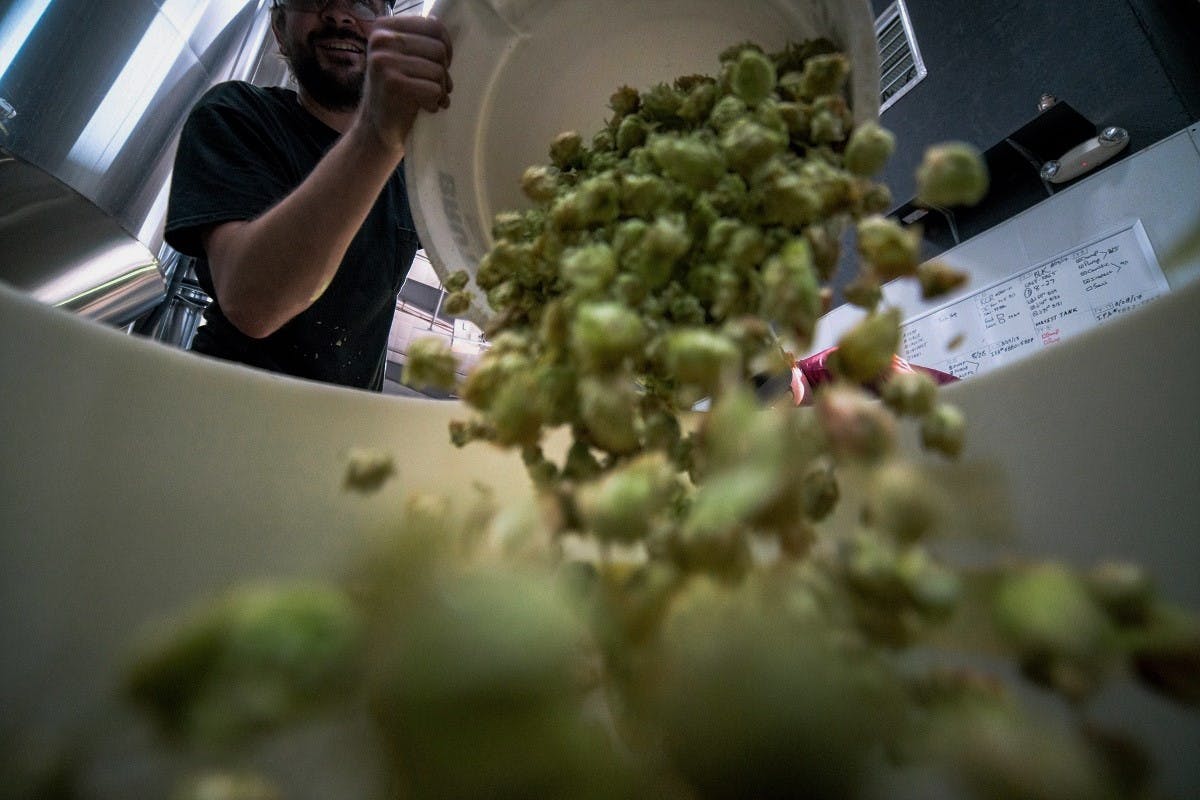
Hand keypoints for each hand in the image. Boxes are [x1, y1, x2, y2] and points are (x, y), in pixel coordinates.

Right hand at [360, 14, 453, 149]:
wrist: (377, 127)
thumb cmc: (397, 91)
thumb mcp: (402, 57)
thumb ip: (420, 41)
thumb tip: (450, 36)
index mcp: (384, 28)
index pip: (433, 26)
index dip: (446, 47)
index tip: (443, 64)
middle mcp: (381, 40)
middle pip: (439, 49)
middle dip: (444, 72)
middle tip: (437, 87)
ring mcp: (384, 61)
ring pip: (438, 70)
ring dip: (441, 89)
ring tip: (433, 99)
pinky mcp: (393, 83)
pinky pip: (434, 89)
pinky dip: (435, 102)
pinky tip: (427, 108)